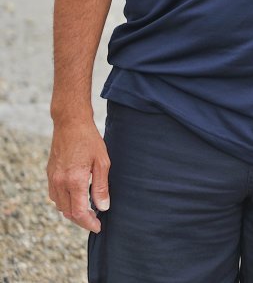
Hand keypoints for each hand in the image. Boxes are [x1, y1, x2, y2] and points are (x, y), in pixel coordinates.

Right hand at [46, 118, 109, 232]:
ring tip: (88, 211)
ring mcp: (52, 179)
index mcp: (74, 180)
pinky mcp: (50, 175)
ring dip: (72, 212)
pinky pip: (55, 196)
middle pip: (68, 212)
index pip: (79, 211)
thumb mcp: (102, 162)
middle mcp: (60, 182)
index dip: (89, 223)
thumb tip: (103, 207)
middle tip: (95, 221)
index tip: (98, 227)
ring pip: (60, 206)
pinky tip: (76, 198)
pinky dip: (65, 202)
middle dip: (81, 220)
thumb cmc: (90, 141)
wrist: (70, 124)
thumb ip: (101, 186)